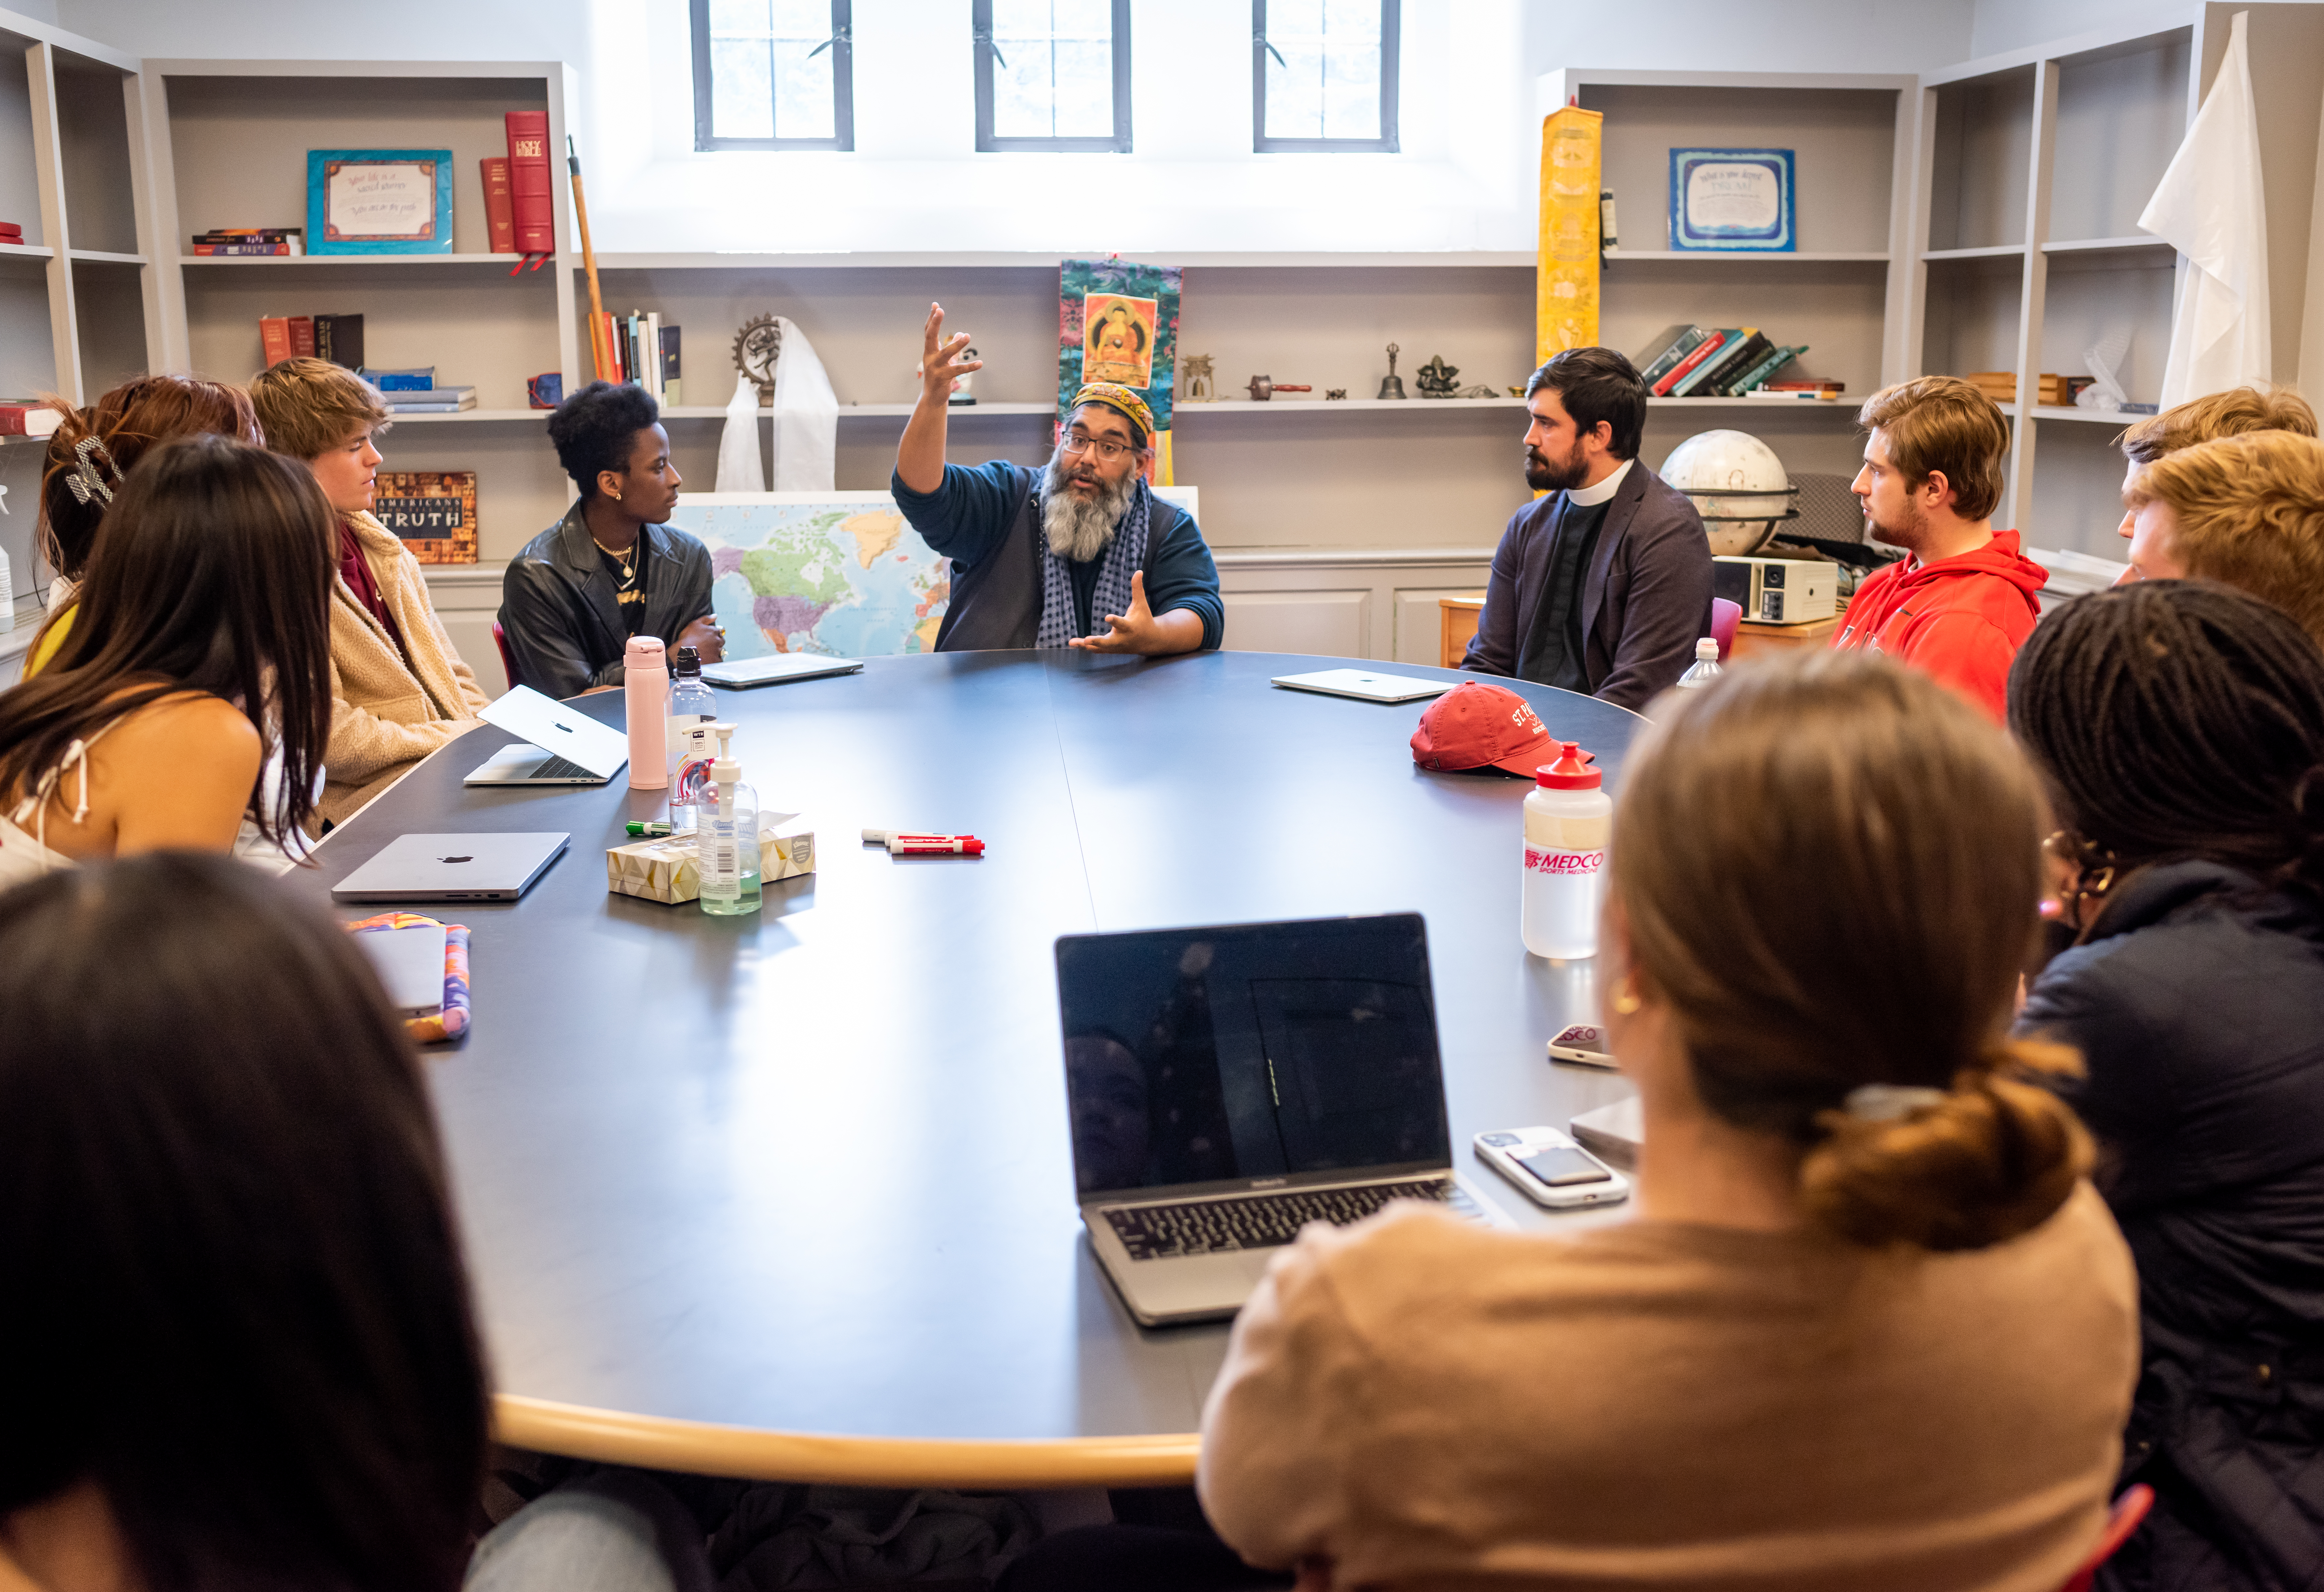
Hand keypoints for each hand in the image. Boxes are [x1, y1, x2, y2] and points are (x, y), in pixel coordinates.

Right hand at [675, 615, 725, 663]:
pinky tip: (708, 659)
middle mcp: (717, 640)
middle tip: (706, 646)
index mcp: (714, 631)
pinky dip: (715, 660)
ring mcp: (717, 651)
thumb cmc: (687, 638)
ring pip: (720, 651)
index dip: (712, 635)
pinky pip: (718, 660)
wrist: (684, 653)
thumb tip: (715, 616)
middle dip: (715, 643)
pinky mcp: (716, 660)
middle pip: (720, 641)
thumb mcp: (694, 624)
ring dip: (715, 651)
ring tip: (706, 653)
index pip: (718, 632)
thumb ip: (706, 619)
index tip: (707, 638)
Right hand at [918, 302, 981, 408]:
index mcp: (930, 350)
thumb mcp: (947, 360)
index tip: (935, 305)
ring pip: (947, 354)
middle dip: (935, 323)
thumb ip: (954, 347)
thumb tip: (962, 333)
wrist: (933, 397)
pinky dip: (970, 367)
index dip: (931, 318)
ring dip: (957, 344)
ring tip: (968, 336)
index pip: (929, 331)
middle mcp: (930, 357)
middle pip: (930, 337)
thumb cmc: (940, 376)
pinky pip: (958, 370)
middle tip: (940, 311)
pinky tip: (980, 363)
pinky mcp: (943, 378)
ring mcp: (935, 368)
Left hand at [1069, 571, 1201, 655]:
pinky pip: (1097, 650)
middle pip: (1109, 642)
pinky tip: (1074, 644)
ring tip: (1071, 642)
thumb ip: (1137, 589)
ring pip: (1100, 648)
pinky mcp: (1111, 649)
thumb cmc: (1144, 618)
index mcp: (1130, 627)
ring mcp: (1116, 646)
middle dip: (1098, 641)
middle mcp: (1122, 638)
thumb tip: (1138, 571)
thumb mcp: (1141, 604)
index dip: (1115, 621)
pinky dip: (1086, 648)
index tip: (1107, 617)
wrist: (1150, 641)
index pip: (1122, 624)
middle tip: (1086, 640)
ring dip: (1086, 645)